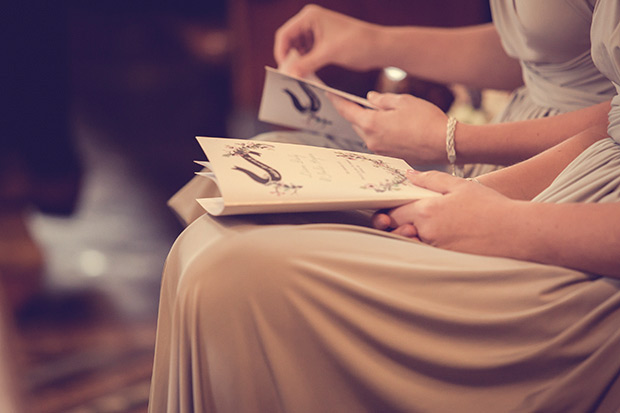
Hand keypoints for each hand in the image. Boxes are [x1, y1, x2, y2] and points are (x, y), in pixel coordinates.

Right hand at [274, 5, 381, 76]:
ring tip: (300, 76)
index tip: (283, 69)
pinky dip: (306, 65)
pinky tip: (308, 75)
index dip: (281, 52)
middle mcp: (311, 22)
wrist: (379, 48)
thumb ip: (306, 64)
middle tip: (290, 76)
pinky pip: (307, 55)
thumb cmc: (358, 43)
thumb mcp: (328, 54)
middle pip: (289, 42)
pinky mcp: (322, 43)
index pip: (284, 34)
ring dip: (298, 63)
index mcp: (310, 17)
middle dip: (289, 59)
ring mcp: (316, 33)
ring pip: (297, 50)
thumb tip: (289, 74)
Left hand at [330, 91, 448, 163]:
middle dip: (357, 111)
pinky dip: (382, 131)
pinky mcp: (390, 156)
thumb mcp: (404, 101)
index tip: (329, 93)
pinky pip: (379, 140)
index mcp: (371, 124)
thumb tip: (370, 99)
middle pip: (356, 122)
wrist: (446, 144)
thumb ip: (383, 99)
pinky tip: (396, 126)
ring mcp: (380, 150)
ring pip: (367, 132)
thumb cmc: (427, 120)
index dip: (336, 100)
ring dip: (371, 122)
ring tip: (387, 113)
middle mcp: (371, 140)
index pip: (346, 110)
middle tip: (363, 101)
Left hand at [373, 170, 517, 254]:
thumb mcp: (460, 185)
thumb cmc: (490, 206)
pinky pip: (425, 254)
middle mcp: (427, 233)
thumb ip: (431, 179)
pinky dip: (422, 247)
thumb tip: (409, 175)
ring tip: (417, 229)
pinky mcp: (445, 261)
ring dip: (408, 237)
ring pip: (409, 244)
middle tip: (400, 220)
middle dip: (393, 226)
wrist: (516, 232)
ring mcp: (435, 250)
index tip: (392, 208)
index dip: (388, 210)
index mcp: (427, 211)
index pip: (392, 212)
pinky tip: (434, 239)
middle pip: (396, 231)